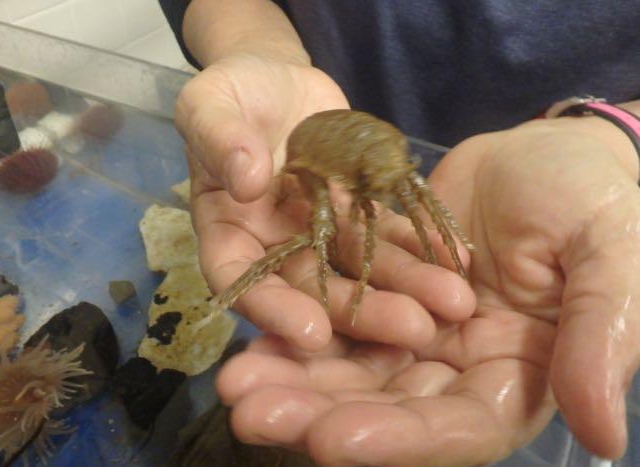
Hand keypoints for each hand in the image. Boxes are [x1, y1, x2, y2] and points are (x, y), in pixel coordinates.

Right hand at [177, 54, 475, 349]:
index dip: (273, 309)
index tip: (311, 333)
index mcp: (228, 228)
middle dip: (361, 312)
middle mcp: (274, 242)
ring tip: (452, 301)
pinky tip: (456, 257)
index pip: (241, 279)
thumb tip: (246, 181)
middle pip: (313, 287)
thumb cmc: (233, 91)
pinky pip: (388, 233)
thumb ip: (222, 139)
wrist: (277, 80)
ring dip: (404, 289)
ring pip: (359, 268)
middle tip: (412, 330)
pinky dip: (419, 247)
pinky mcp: (357, 211)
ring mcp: (320, 230)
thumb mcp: (211, 104)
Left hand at [216, 118, 639, 464]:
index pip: (455, 429)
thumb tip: (604, 439)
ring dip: (291, 376)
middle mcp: (457, 369)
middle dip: (316, 412)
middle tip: (248, 411)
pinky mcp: (384, 293)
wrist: (550, 152)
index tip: (331, 439)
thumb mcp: (609, 259)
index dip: (396, 439)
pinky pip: (336, 317)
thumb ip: (601, 340)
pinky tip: (250, 334)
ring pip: (349, 368)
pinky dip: (295, 327)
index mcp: (516, 378)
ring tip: (233, 380)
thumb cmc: (595, 200)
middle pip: (384, 408)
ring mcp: (416, 333)